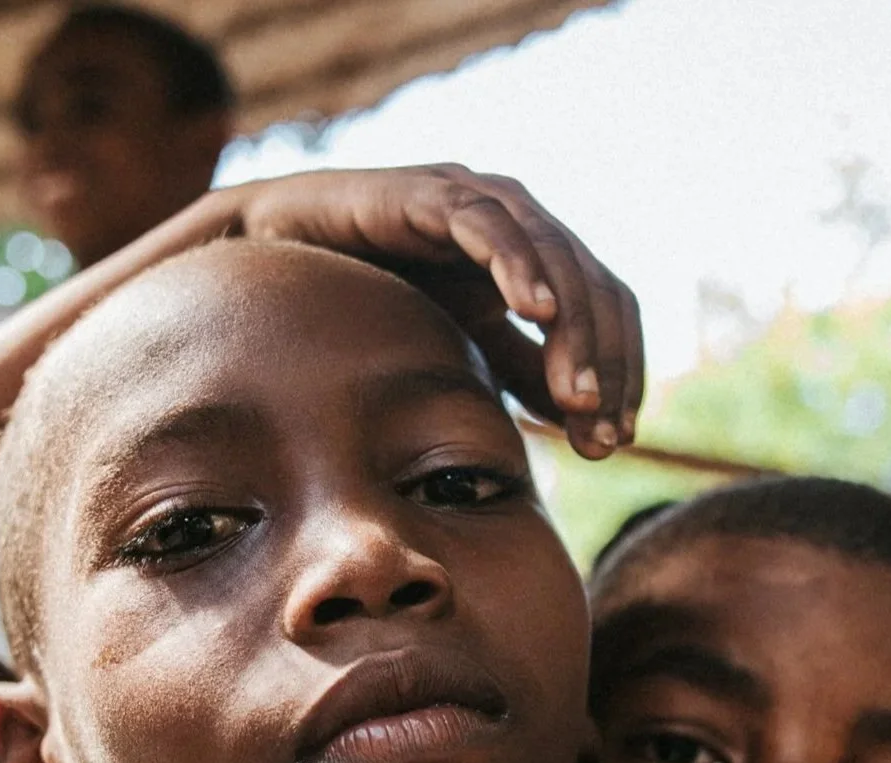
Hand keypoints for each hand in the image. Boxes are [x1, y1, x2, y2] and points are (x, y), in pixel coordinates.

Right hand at [231, 166, 641, 457]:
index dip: (621, 375)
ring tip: (579, 396)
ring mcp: (477, 204)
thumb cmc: (366, 302)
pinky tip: (537, 312)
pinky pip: (488, 225)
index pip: (606, 315)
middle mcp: (517, 228)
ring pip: (554, 259)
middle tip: (603, 434)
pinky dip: (518, 265)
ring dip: (573, 330)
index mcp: (534, 267)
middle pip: (593, 290)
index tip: (612, 442)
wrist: (269, 260)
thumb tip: (583, 425)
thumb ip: (521, 375)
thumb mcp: (460, 351)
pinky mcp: (430, 192)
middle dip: (606, 366)